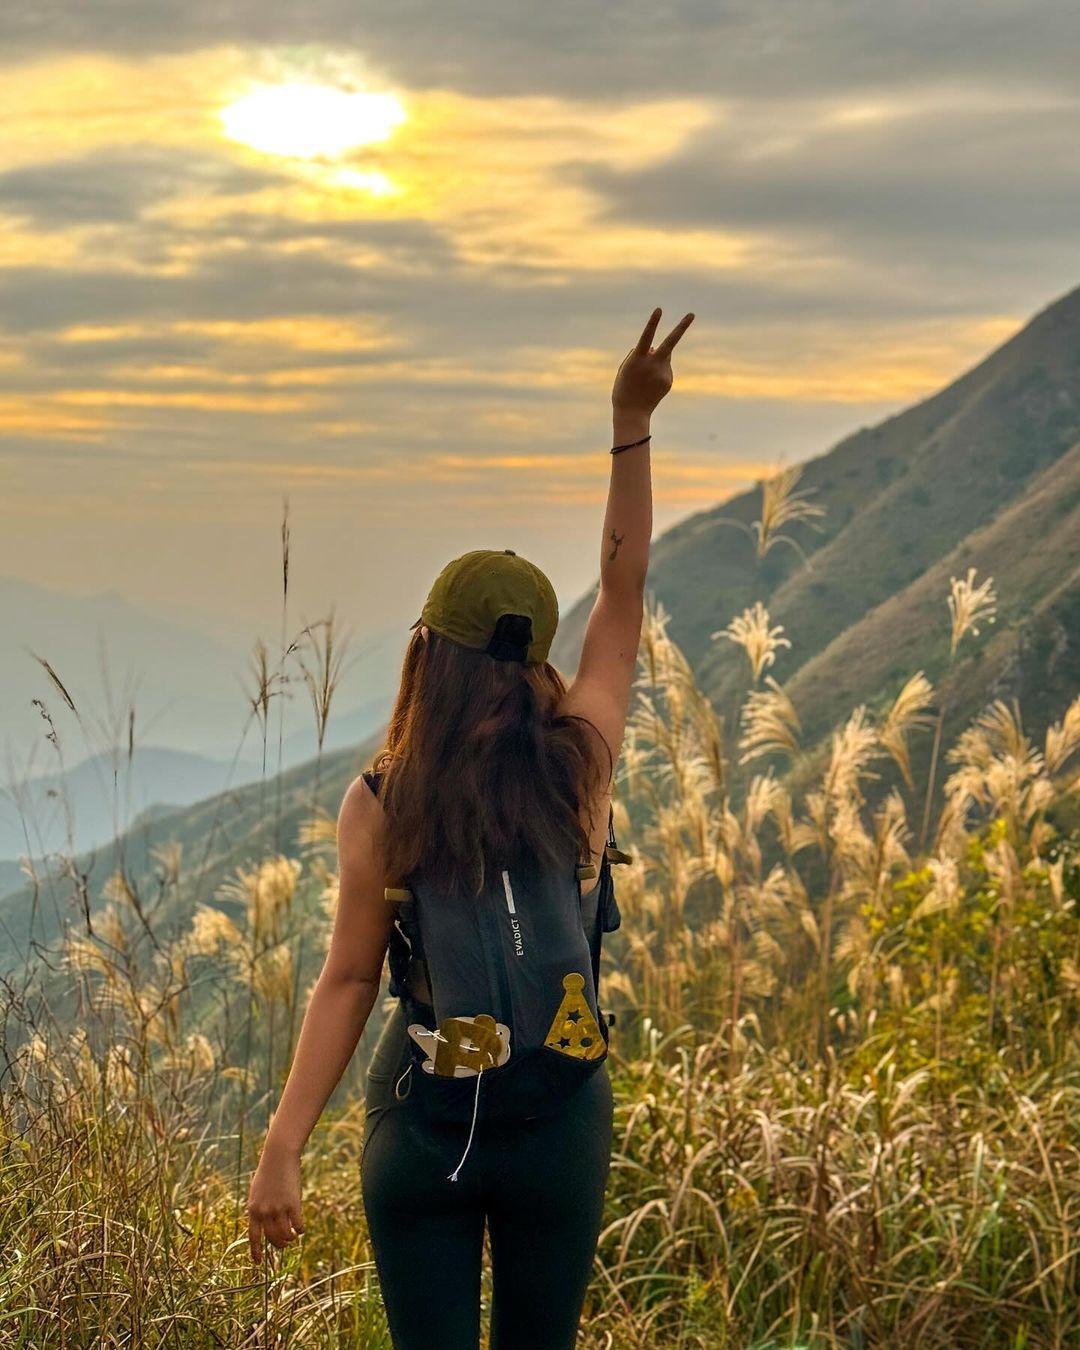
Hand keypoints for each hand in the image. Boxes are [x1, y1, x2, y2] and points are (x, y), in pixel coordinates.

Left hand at [248, 1141, 304, 1262]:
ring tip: (293, 1236)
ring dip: (290, 1239)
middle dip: (279, 1245)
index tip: (258, 1262)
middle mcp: (264, 1212)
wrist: (278, 1156)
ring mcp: (278, 1209)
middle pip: (272, 1239)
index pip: (253, 1237)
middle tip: (285, 1244)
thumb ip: (258, 1208)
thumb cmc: (267, 1172)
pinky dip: (300, 1229)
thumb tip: (264, 1226)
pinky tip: (301, 1228)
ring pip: (285, 1235)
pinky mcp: (293, 1204)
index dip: (256, 1251)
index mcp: (253, 1209)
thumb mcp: (257, 1191)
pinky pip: (298, 1225)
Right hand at [611, 308, 694, 428]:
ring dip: (658, 359)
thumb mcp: (626, 368)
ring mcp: (662, 373)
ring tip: (645, 377)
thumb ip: (639, 354)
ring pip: (665, 356)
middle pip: (670, 343)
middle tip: (692, 314)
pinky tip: (650, 385)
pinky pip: (665, 369)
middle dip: (682, 327)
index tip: (659, 310)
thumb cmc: (624, 388)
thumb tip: (655, 347)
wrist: (631, 413)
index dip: (652, 323)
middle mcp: (653, 365)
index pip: (647, 337)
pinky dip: (659, 372)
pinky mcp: (668, 381)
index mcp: (638, 360)